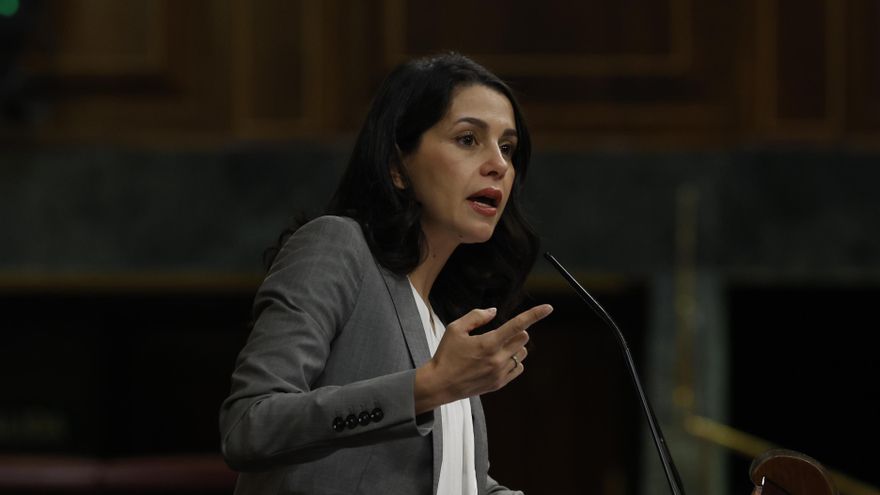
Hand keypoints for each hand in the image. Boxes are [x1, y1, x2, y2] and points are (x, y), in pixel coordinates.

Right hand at [414, 304, 552, 413]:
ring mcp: (500, 373)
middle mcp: (498, 359)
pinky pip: (519, 367)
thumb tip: (494, 312)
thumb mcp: (455, 329)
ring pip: (522, 353)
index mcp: (488, 343)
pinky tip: (499, 360)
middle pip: (523, 338)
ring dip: (515, 346)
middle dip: (516, 331)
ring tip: (497, 348)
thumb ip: (476, 316)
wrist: (440, 384)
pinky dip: (514, 360)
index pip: (517, 325)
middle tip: (500, 333)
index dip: (535, 314)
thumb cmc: (446, 354)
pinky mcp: (500, 383)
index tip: (548, 308)